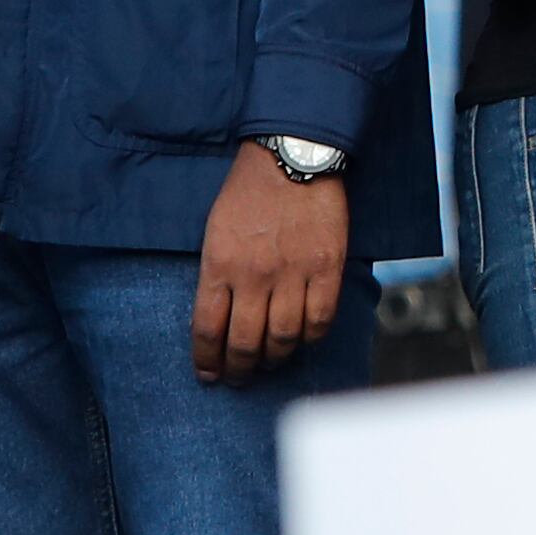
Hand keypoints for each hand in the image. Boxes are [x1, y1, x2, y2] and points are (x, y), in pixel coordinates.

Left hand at [192, 144, 350, 383]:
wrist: (293, 157)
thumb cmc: (249, 193)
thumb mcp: (215, 232)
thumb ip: (216, 275)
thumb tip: (219, 318)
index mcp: (219, 265)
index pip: (207, 330)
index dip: (208, 361)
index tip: (209, 375)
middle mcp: (254, 276)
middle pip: (244, 343)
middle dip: (239, 369)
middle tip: (239, 377)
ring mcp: (293, 273)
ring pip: (283, 338)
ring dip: (274, 359)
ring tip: (271, 363)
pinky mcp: (327, 267)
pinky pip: (320, 318)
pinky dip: (311, 337)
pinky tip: (304, 339)